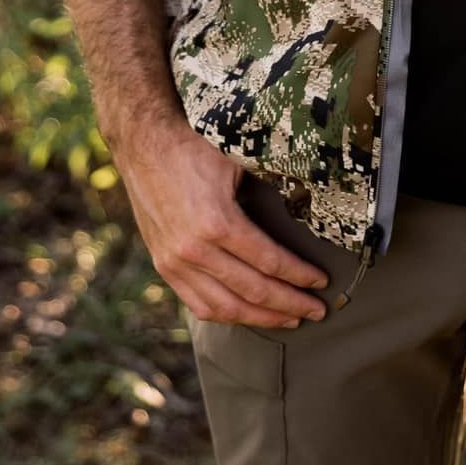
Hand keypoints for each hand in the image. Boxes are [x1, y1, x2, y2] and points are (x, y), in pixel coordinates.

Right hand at [114, 119, 330, 328]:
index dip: (299, 276)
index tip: (321, 283)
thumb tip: (308, 200)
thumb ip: (267, 187)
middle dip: (289, 305)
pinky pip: (198, 304)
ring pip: (225, 308)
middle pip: (252, 292)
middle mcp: (194, 251)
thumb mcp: (238, 160)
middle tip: (317, 311)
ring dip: (261, 318)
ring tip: (289, 320)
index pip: (269, 262)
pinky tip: (248, 315)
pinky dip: (227, 315)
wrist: (145, 144)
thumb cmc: (195, 146)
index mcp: (217, 223)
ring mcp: (175, 263)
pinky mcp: (164, 266)